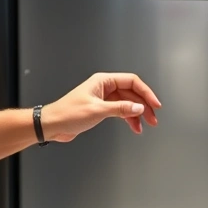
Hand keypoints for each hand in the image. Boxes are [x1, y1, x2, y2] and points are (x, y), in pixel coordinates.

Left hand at [40, 73, 160, 142]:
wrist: (53, 124)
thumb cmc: (68, 113)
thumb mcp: (97, 110)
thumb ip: (120, 109)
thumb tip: (139, 107)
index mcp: (103, 81)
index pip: (132, 81)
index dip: (146, 93)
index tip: (155, 104)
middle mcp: (104, 87)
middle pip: (131, 93)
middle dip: (143, 105)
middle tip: (153, 118)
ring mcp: (103, 98)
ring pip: (127, 103)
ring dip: (137, 113)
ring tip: (146, 125)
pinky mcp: (100, 108)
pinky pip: (120, 110)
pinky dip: (128, 118)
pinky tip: (134, 127)